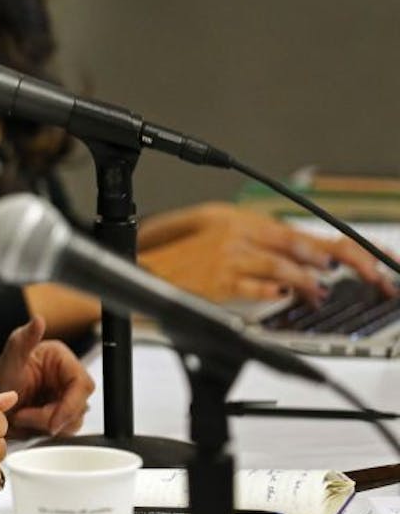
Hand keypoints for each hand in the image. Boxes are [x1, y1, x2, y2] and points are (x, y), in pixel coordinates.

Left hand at [0, 316, 92, 437]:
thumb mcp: (9, 361)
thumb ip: (23, 340)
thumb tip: (38, 320)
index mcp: (59, 357)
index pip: (82, 384)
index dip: (70, 405)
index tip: (52, 421)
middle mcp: (66, 375)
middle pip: (80, 405)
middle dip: (53, 416)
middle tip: (25, 416)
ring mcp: (65, 394)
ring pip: (74, 419)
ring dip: (46, 424)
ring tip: (22, 416)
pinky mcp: (61, 412)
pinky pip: (65, 428)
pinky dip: (46, 429)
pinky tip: (28, 422)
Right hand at [139, 202, 396, 303]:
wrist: (140, 264)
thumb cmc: (176, 252)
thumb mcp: (217, 230)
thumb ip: (258, 243)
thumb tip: (300, 264)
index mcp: (241, 218)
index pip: (303, 232)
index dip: (343, 246)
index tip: (373, 258)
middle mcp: (239, 233)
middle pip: (304, 246)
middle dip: (345, 263)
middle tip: (372, 276)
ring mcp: (229, 256)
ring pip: (285, 267)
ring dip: (311, 283)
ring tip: (322, 294)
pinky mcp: (218, 279)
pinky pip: (256, 286)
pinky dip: (275, 291)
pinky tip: (287, 296)